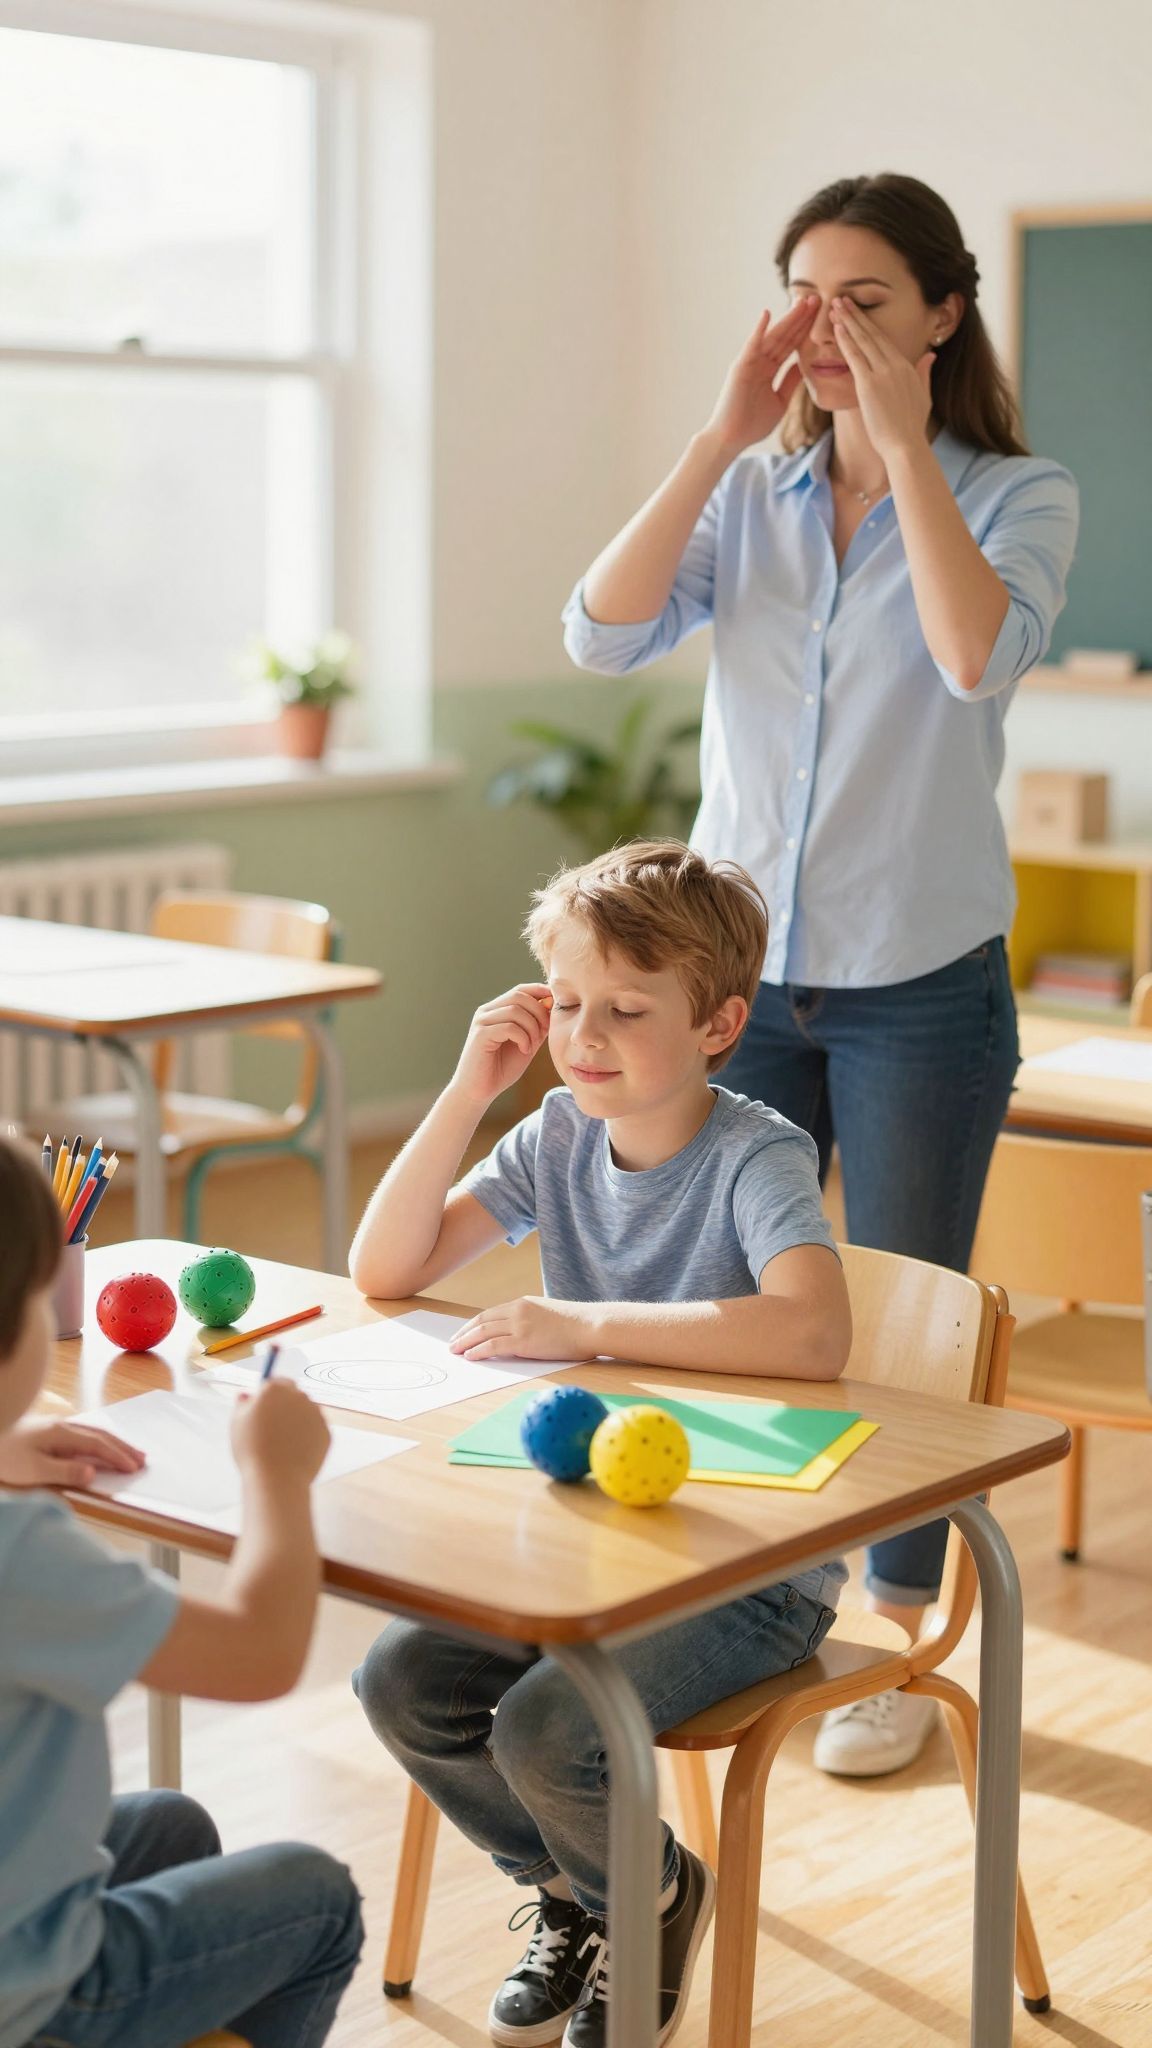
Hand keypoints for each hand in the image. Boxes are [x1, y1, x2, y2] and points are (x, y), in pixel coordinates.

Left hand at [0, 1417, 146, 1490]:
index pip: (97, 1445)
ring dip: (114, 1442)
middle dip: (123, 1447)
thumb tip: (93, 1473)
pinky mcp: (50, 1430)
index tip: (134, 1468)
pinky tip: (100, 1445)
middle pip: (100, 1435)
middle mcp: (63, 1426)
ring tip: (130, 1452)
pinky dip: (99, 1440)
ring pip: (93, 1432)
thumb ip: (64, 1471)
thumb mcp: (33, 1469)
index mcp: (62, 1434)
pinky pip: (84, 1433)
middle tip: (143, 1459)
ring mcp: (57, 1426)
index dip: (117, 1456)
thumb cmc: (6, 1455)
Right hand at [231, 1380, 329, 1484]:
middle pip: (293, 1394)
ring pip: (306, 1412)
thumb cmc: (252, 1451)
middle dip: (284, 1405)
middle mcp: (299, 1396)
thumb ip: (242, 1404)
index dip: (269, 1395)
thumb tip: (245, 1395)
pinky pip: (315, 1429)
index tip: (264, 1408)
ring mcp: (316, 1413)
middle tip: (272, 1427)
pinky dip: (307, 1437)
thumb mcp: (236, 1424)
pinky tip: (294, 1452)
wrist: (277, 1479)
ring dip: (297, 1420)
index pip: (276, 1381)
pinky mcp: (326, 1431)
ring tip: (281, 1444)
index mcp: (275, 1390)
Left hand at [449, 1297, 599, 1363]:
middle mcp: (517, 1311)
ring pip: (483, 1333)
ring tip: (455, 1352)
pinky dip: (478, 1351)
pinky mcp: (523, 1341)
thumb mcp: (548, 1314)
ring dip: (466, 1343)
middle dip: (464, 1333)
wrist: (590, 1325)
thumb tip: (519, 1334)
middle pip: (481, 1321)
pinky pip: (493, 1346)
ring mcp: (519, 1325)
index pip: (489, 1313)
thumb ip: (531, 1320)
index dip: (473, 1324)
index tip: (463, 1333)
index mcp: (523, 1303)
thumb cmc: (576, 1324)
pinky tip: (470, 1357)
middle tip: (453, 1344)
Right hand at [450, 984, 552, 1109]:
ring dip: (532, 1028)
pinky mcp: (480, 1035)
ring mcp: (482, 1022)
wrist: (479, 1091)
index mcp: (496, 1010)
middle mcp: (487, 1012)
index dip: (540, 993)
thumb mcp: (526, 1043)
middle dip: (539, 1013)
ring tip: (531, 1046)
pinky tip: (524, 1050)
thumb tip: (551, 1005)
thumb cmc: (501, 1068)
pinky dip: (523, 1038)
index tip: (555, 1008)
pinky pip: (509, 1026)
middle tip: (543, 1033)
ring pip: (515, 1010)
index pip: (520, 990)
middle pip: (519, 996)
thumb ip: (537, 1025)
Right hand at [704, 298, 818, 456]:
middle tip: (817, 298)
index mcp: (769, 370)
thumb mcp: (780, 401)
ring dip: (787, 318)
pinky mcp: (740, 367)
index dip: (805, 329)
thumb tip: (803, 365)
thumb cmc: (752, 425)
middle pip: (785, 336)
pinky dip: (759, 330)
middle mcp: (759, 362)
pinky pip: (751, 346)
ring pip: (772, 337)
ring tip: (802, 301)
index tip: (821, 314)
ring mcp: (750, 362)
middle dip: (800, 318)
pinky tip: (767, 314)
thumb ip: (790, 381)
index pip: (791, 345)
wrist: (731, 439)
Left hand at [829, 298, 933, 459]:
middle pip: (873, 334)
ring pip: (863, 340)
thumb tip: (931, 356)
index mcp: (907, 367)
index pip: (884, 340)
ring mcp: (883, 373)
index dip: (869, 324)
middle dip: (856, 315)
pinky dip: (846, 340)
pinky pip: (855, 357)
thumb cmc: (911, 428)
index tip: (857, 311)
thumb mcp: (923, 396)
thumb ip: (924, 373)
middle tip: (842, 298)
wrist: (906, 446)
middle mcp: (895, 365)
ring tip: (834, 304)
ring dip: (848, 321)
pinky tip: (837, 327)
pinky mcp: (869, 384)